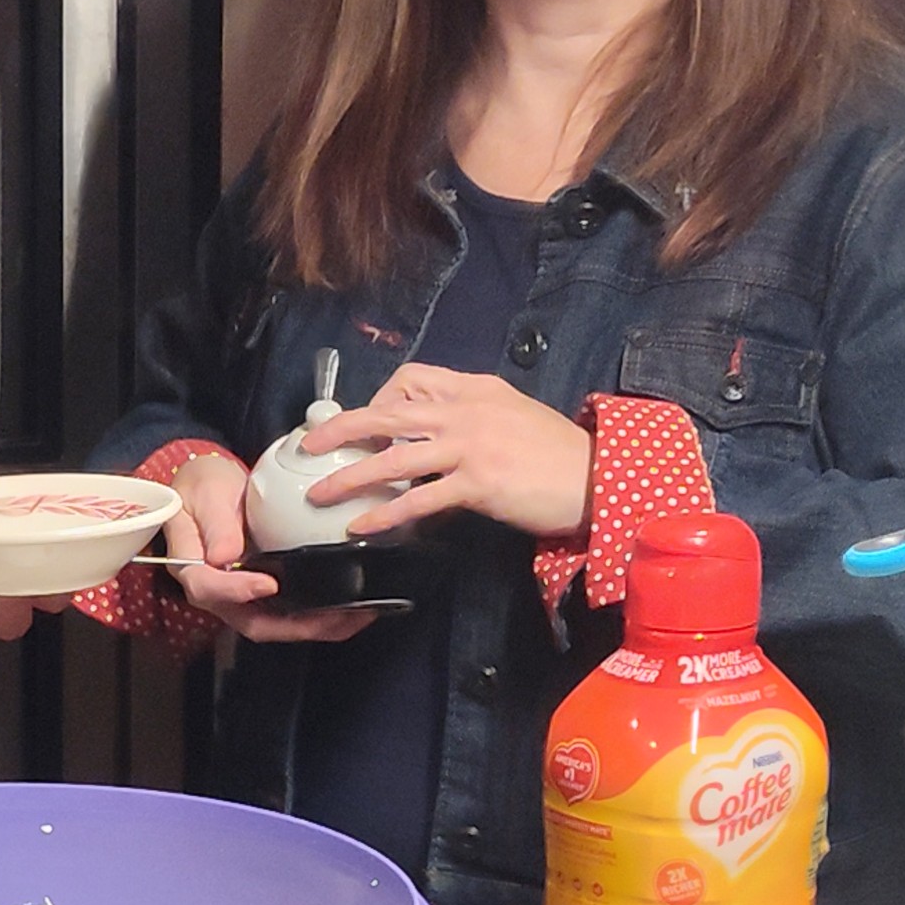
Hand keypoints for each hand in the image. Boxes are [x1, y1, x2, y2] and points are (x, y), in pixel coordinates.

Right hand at [155, 449, 378, 645]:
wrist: (208, 487)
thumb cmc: (201, 487)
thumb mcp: (206, 494)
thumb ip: (216, 524)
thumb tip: (224, 556)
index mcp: (193, 567)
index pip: (209, 589)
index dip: (238, 591)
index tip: (268, 584)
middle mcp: (217, 590)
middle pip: (250, 621)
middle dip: (293, 626)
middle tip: (333, 617)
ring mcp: (241, 594)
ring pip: (274, 623)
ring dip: (312, 626)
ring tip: (350, 616)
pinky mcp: (260, 590)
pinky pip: (286, 611)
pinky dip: (315, 614)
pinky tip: (344, 607)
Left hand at [296, 368, 591, 541]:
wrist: (595, 478)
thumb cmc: (555, 453)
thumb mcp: (511, 414)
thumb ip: (470, 416)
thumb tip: (429, 434)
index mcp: (474, 388)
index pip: (413, 377)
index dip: (381, 397)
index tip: (367, 424)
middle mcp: (467, 410)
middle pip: (390, 411)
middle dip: (343, 427)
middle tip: (309, 444)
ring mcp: (471, 446)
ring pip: (394, 457)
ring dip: (350, 475)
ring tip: (320, 493)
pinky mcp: (478, 484)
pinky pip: (419, 500)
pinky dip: (385, 514)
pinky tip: (361, 526)